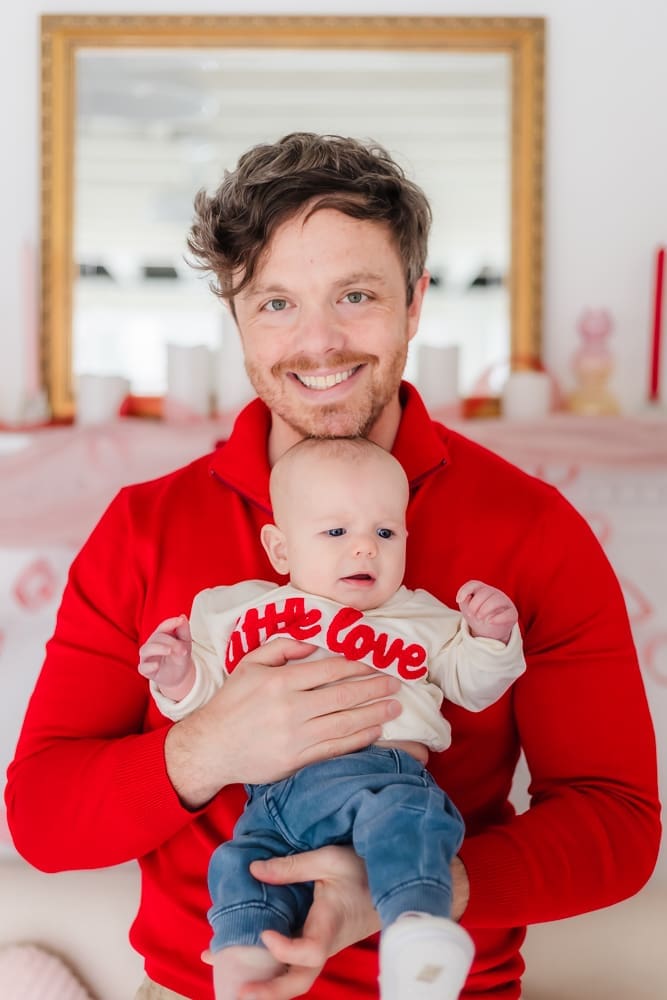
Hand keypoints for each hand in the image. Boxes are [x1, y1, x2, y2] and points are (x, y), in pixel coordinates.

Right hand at [138, 614, 195, 699]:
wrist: (180, 674)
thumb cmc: (180, 655)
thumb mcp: (186, 642)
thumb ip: (184, 630)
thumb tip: (182, 617)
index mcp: (160, 636)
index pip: (162, 627)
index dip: (170, 623)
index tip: (180, 621)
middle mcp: (151, 644)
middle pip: (157, 638)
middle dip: (171, 642)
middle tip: (183, 650)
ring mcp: (147, 657)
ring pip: (146, 650)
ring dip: (158, 649)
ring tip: (169, 651)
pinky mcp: (146, 670)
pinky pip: (143, 667)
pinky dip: (148, 666)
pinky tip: (157, 665)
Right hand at [165, 639, 402, 808]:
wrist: (211, 747)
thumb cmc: (231, 703)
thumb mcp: (249, 664)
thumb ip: (281, 648)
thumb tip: (312, 643)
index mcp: (280, 681)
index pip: (329, 670)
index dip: (357, 666)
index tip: (376, 665)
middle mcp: (291, 708)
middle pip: (343, 695)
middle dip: (374, 689)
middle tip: (396, 684)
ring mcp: (296, 737)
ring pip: (344, 723)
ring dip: (374, 714)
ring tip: (394, 707)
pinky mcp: (297, 760)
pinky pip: (335, 748)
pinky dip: (359, 740)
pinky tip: (374, 732)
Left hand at [242, 846, 378, 998]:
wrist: (388, 883)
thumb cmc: (363, 870)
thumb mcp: (330, 859)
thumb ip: (293, 866)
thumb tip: (254, 870)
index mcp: (331, 924)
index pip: (310, 952)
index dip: (286, 949)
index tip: (265, 934)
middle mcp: (326, 943)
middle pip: (301, 980)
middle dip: (271, 991)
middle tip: (241, 991)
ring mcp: (322, 946)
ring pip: (296, 975)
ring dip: (269, 983)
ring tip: (234, 983)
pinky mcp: (317, 942)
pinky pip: (294, 962)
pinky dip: (271, 965)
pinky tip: (245, 957)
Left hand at [456, 580, 517, 643]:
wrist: (489, 632)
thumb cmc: (477, 616)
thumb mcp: (467, 608)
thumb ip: (465, 601)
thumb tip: (466, 598)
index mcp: (482, 589)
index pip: (474, 584)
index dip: (465, 590)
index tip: (458, 601)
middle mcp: (494, 593)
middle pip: (484, 593)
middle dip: (474, 605)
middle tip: (471, 614)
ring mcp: (505, 602)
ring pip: (496, 600)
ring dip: (484, 610)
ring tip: (479, 618)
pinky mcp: (512, 613)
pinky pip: (508, 614)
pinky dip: (498, 618)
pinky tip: (490, 621)